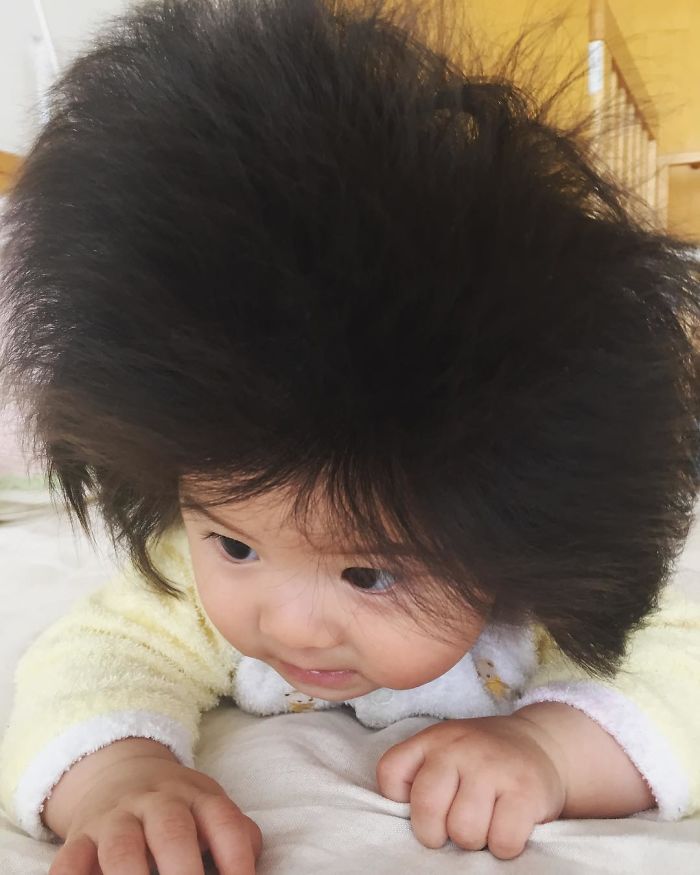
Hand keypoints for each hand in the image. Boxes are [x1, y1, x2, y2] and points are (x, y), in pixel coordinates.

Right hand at [47, 755, 261, 874]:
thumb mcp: (211, 807)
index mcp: (196, 797)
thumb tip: (250, 868)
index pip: (222, 821)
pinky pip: (69, 861)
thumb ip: (237, 835)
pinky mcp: (78, 839)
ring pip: (121, 847)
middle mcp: (155, 803)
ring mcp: (114, 819)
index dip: (236, 856)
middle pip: (172, 830)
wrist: (119, 772)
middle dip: (183, 870)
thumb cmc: (179, 807)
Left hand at [376, 714, 566, 859]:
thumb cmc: (483, 760)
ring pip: (464, 831)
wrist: (540, 743)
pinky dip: (503, 847)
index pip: (390, 773)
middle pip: (426, 809)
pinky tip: (507, 827)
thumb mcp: (445, 752)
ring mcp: (492, 766)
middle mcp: (458, 748)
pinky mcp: (525, 790)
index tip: (427, 806)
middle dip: (437, 833)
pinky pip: (502, 841)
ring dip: (474, 840)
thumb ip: (421, 776)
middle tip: (454, 827)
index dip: (402, 802)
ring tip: (484, 823)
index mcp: (432, 740)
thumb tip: (401, 821)